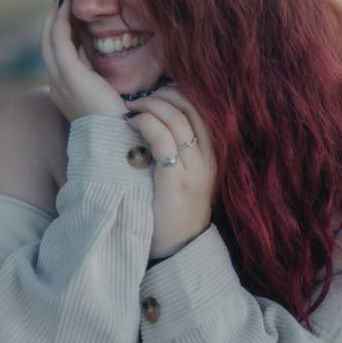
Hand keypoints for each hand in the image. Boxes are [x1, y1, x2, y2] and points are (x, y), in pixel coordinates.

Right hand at [40, 0, 127, 120]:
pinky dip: (62, 21)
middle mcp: (56, 85)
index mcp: (65, 91)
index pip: (57, 55)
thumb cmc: (121, 122)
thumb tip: (110, 67)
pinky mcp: (69, 74)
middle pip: (47, 44)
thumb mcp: (108, 97)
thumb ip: (103, 82)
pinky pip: (59, 40)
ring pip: (49, 39)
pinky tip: (68, 7)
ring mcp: (59, 80)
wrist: (118, 140)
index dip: (61, 32)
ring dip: (55, 16)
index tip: (69, 15)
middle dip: (53, 20)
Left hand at [125, 86, 215, 257]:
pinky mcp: (175, 183)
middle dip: (163, 95)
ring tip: (131, 108)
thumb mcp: (184, 175)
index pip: (200, 109)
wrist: (179, 249)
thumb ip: (178, 149)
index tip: (156, 93)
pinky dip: (146, 124)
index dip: (178, 94)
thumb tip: (156, 119)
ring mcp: (193, 171)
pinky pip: (163, 142)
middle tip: (139, 99)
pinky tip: (131, 123)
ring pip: (177, 121)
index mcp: (210, 155)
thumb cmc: (173, 209)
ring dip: (151, 106)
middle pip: (190, 109)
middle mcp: (206, 159)